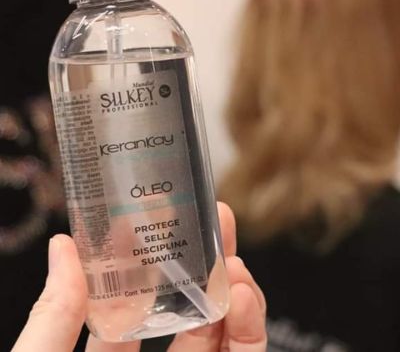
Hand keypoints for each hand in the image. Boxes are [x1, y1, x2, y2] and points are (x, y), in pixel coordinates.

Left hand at [12, 203, 266, 351]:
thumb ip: (51, 318)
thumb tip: (63, 246)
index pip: (129, 304)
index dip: (146, 258)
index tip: (157, 215)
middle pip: (184, 309)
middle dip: (203, 259)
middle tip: (214, 213)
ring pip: (221, 331)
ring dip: (232, 288)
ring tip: (230, 253)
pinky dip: (251, 329)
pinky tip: (244, 293)